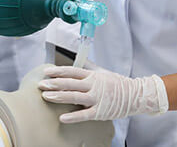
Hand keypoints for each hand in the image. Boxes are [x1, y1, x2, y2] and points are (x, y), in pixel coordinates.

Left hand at [38, 66, 168, 122]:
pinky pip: (84, 114)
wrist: (135, 96)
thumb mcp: (102, 72)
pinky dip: (73, 116)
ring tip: (46, 97)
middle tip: (41, 85)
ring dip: (59, 96)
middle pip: (70, 83)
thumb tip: (77, 58)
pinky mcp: (100, 111)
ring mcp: (97, 98)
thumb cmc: (117, 83)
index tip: (46, 71)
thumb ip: (89, 66)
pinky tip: (62, 117)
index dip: (59, 71)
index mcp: (92, 75)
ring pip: (75, 97)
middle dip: (54, 83)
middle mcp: (93, 85)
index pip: (72, 71)